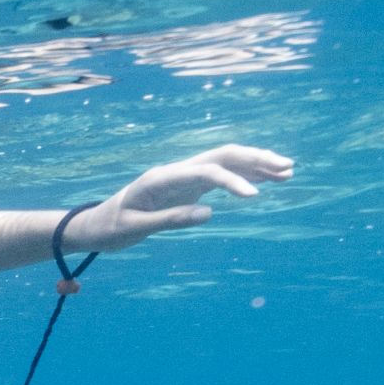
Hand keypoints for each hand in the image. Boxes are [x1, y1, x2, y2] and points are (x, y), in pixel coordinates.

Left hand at [71, 143, 291, 248]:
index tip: (254, 197)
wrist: (96, 224)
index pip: (206, 171)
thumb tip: (209, 214)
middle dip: (256, 159)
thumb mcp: (135, 228)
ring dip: (256, 164)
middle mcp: (175, 171)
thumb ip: (171, 220)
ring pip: (225, 162)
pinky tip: (266, 181)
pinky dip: (244, 176)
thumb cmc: (111, 227)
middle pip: (222, 155)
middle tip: (287, 168)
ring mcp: (183, 176)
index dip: (232, 181)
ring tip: (287, 172)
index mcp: (162, 178)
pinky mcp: (187, 187)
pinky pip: (220, 176)